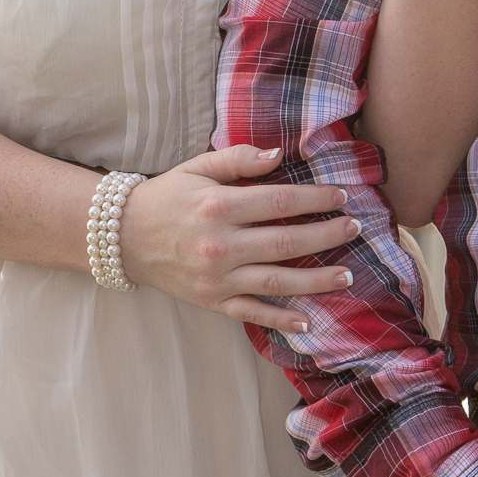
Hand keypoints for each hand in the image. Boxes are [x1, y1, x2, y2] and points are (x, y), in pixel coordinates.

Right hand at [119, 143, 360, 329]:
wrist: (122, 237)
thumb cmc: (166, 197)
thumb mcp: (197, 168)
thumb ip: (238, 159)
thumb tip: (279, 154)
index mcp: (218, 207)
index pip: (279, 203)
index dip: (315, 199)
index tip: (342, 196)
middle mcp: (220, 245)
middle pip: (285, 242)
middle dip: (326, 236)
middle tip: (355, 229)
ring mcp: (217, 278)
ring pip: (276, 281)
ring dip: (316, 281)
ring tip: (348, 277)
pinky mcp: (212, 301)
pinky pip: (251, 313)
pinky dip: (279, 320)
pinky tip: (308, 323)